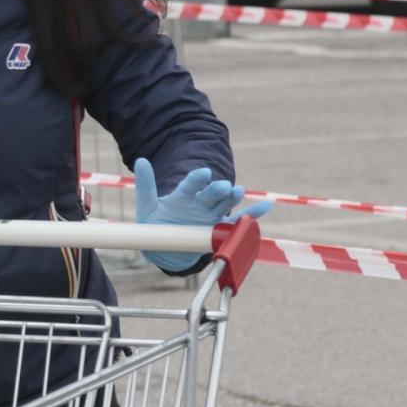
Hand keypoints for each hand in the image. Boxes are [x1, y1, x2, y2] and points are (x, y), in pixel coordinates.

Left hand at [133, 158, 272, 272]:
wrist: (164, 246)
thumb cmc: (156, 223)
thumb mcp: (147, 205)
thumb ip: (146, 184)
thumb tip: (141, 160)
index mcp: (183, 196)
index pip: (190, 185)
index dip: (197, 179)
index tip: (204, 174)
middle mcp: (200, 203)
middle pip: (211, 194)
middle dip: (217, 190)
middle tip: (223, 186)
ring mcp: (211, 215)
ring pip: (225, 205)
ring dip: (232, 199)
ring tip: (239, 191)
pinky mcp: (218, 229)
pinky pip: (237, 222)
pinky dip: (252, 215)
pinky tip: (266, 206)